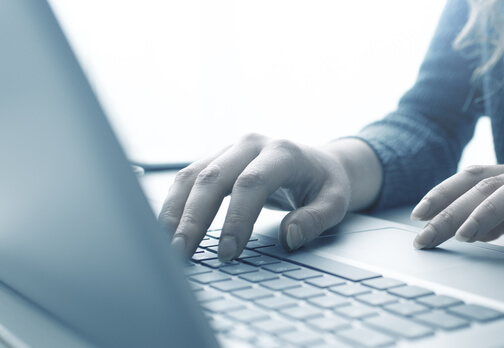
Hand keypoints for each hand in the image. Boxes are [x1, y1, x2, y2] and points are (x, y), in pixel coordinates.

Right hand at [159, 134, 353, 261]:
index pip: (251, 183)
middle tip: (183, 252)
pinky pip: (189, 178)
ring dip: (176, 211)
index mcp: (282, 152)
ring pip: (193, 175)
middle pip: (213, 177)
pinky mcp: (217, 160)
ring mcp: (231, 150)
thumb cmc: (325, 183)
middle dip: (194, 218)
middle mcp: (252, 145)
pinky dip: (175, 204)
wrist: (320, 162)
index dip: (236, 218)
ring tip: (168, 244)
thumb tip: (290, 236)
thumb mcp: (336, 202)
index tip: (228, 251)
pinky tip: (168, 228)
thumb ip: (315, 219)